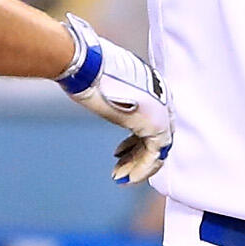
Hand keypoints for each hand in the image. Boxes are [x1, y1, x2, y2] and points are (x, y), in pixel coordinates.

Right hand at [57, 13, 172, 181]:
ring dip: (137, 165)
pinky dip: (142, 168)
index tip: (118, 152)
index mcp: (148, 85)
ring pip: (156, 147)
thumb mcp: (98, 81)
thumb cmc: (87, 67)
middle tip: (121, 168)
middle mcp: (159, 97)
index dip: (133, 139)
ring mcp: (161, 111)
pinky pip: (155, 154)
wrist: (90, 66)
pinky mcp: (158, 125)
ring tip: (121, 177)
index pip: (146, 118)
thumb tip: (83, 83)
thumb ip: (103, 91)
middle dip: (135, 154)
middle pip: (152, 134)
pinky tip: (127, 178)